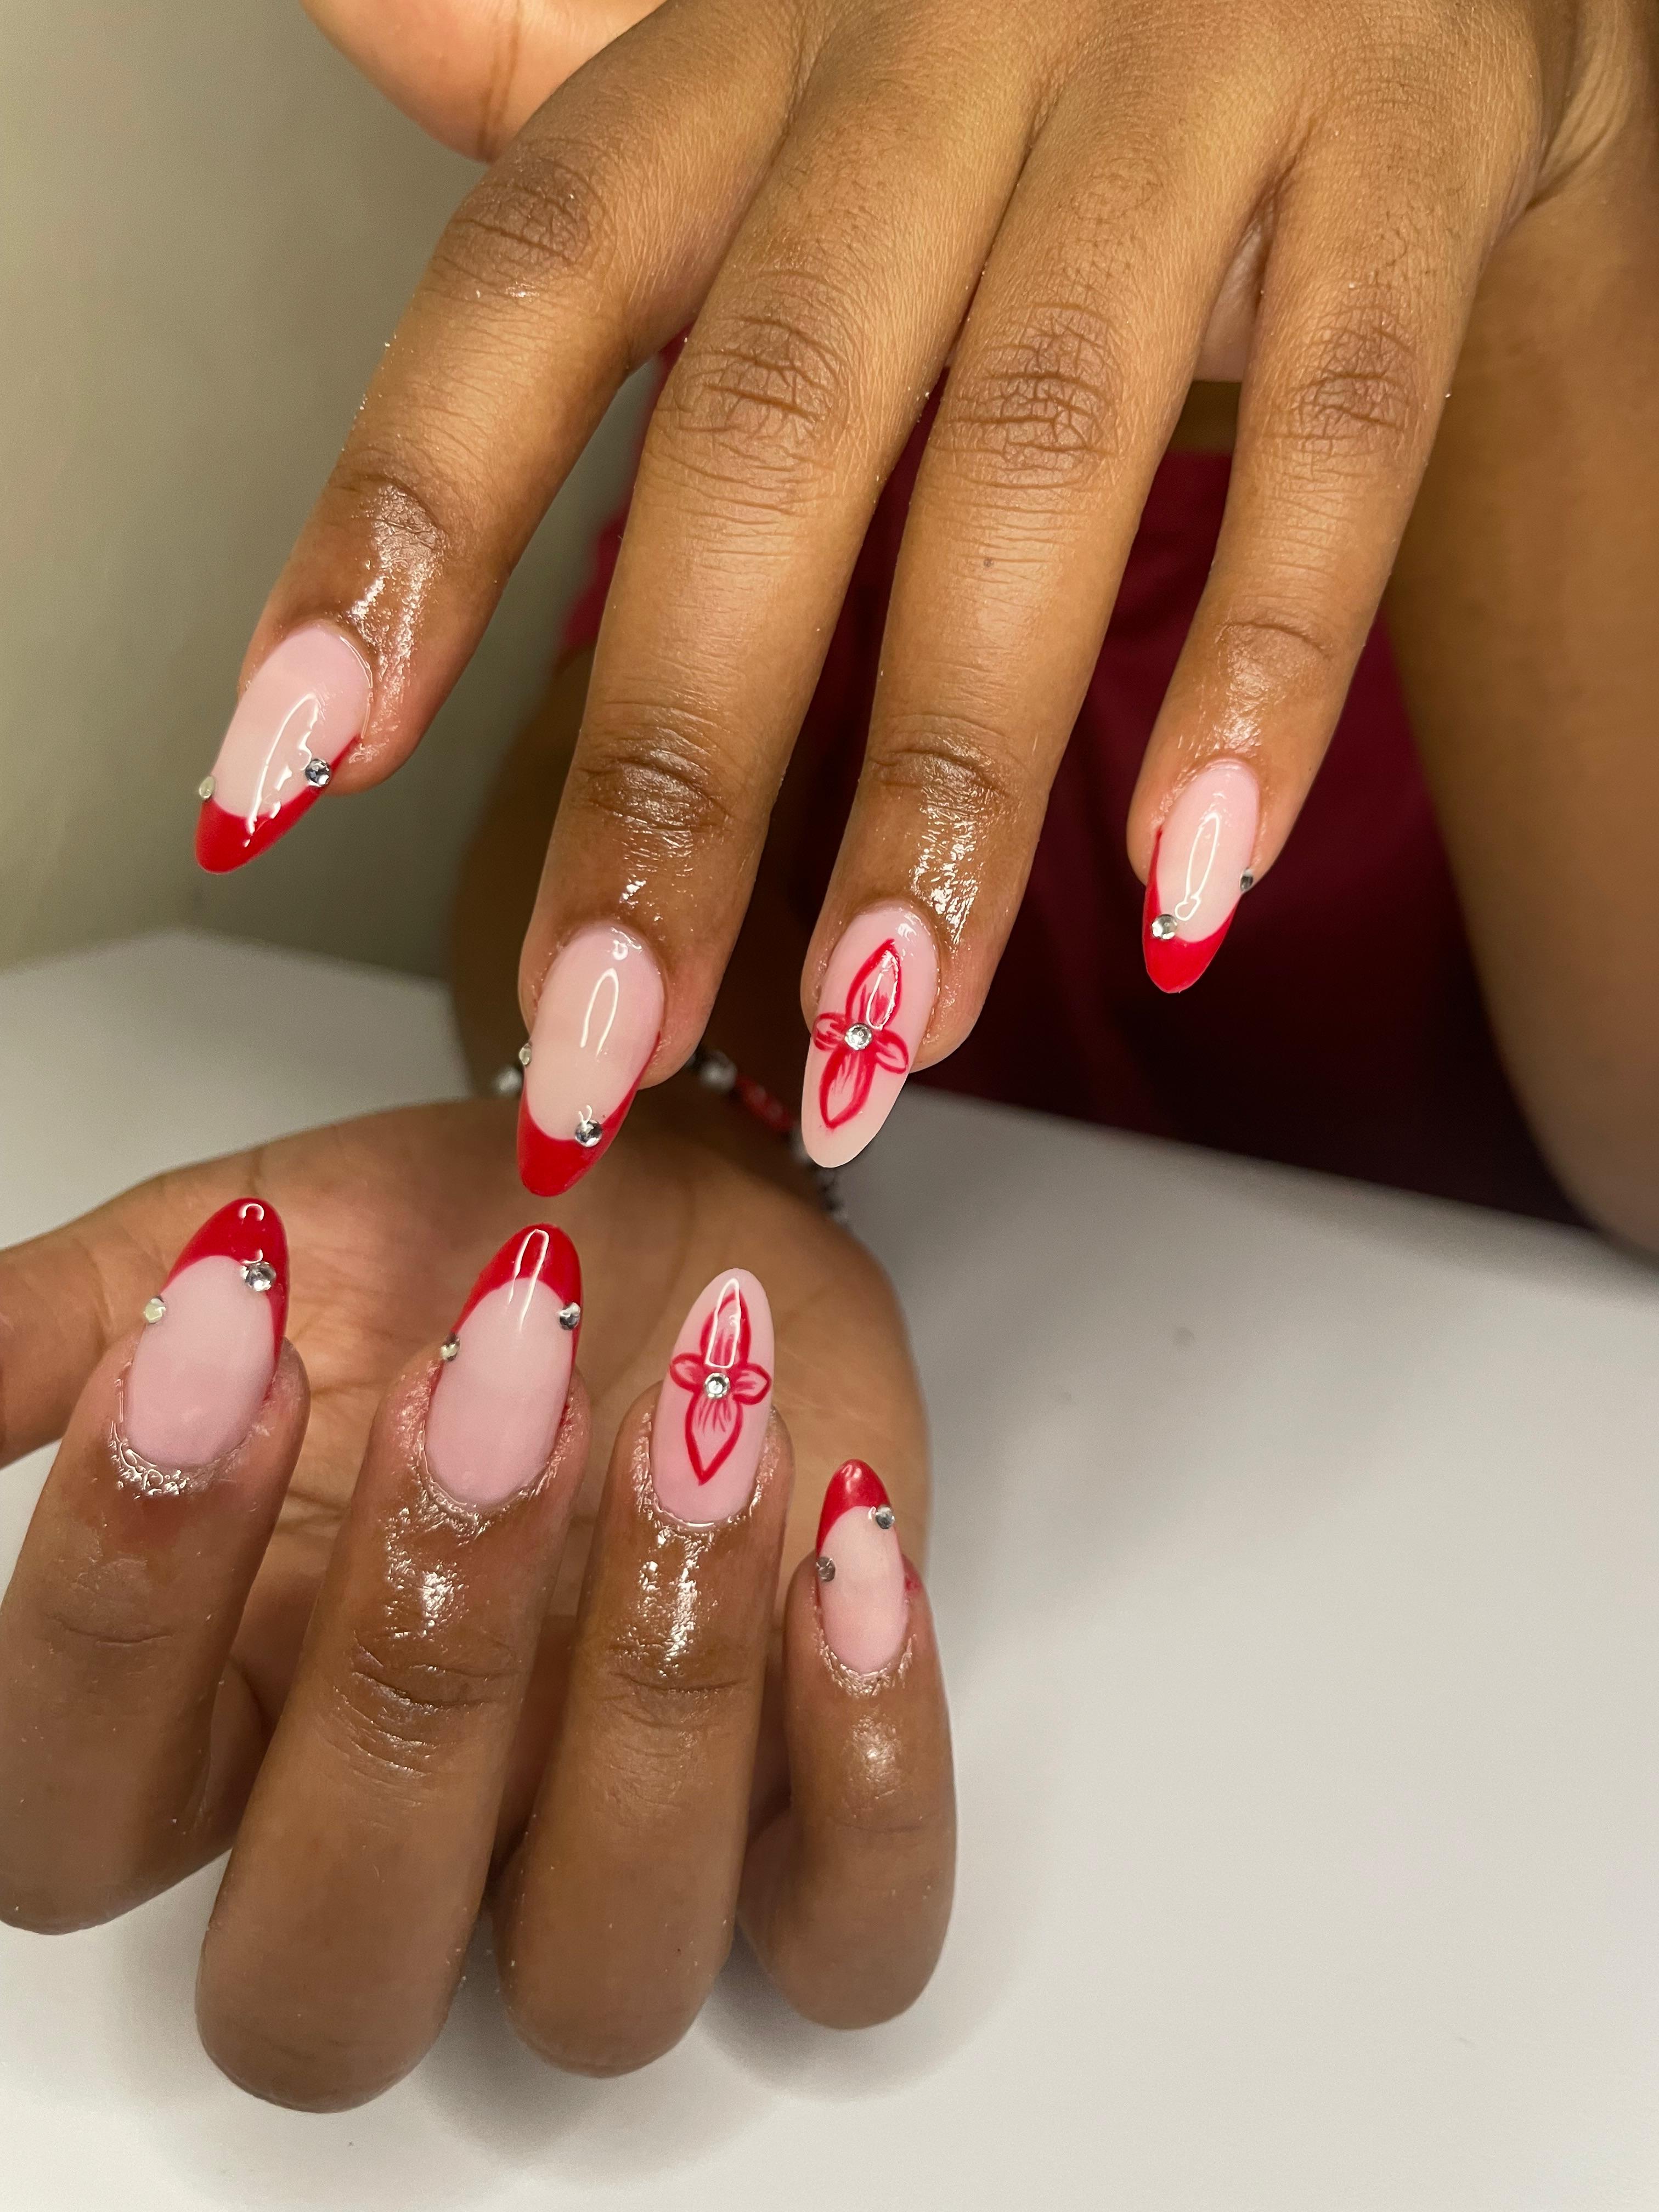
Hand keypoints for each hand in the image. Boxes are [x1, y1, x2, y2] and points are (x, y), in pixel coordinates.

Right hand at [0, 1096, 950, 2105]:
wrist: (686, 1205)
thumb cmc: (453, 1238)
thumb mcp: (234, 1240)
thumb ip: (53, 1330)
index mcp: (214, 1717)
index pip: (64, 1829)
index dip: (125, 1600)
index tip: (245, 1324)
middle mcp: (399, 1831)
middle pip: (321, 1985)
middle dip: (405, 1678)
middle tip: (494, 1387)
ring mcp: (611, 1841)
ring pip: (600, 1979)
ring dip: (658, 1691)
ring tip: (702, 1420)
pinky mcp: (814, 1811)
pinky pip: (856, 1941)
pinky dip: (876, 1773)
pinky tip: (847, 1553)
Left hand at [203, 0, 1644, 1148]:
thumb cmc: (1023, 44)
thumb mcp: (782, 57)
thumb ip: (582, 104)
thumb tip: (348, 23)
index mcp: (750, 53)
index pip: (530, 280)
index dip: (404, 524)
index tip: (285, 774)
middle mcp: (938, 54)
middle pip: (770, 430)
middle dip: (680, 767)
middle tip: (605, 1030)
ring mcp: (1182, 88)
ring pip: (1038, 462)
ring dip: (949, 787)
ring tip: (879, 1033)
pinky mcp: (1399, 149)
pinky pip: (1337, 427)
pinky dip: (1264, 666)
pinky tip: (1186, 882)